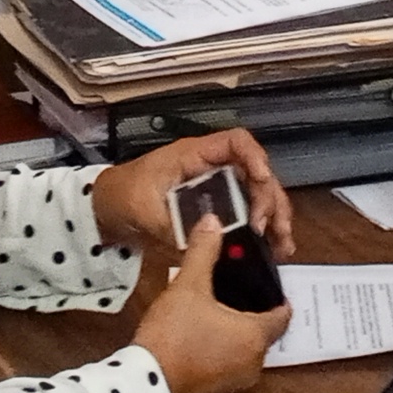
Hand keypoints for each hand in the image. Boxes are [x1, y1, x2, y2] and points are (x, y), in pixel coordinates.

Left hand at [92, 128, 295, 259]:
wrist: (108, 209)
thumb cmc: (123, 195)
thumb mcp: (143, 208)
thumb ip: (172, 224)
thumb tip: (204, 238)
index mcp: (195, 155)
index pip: (236, 142)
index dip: (254, 156)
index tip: (263, 180)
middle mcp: (213, 168)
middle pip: (255, 173)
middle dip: (269, 198)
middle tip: (270, 228)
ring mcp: (218, 188)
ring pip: (258, 195)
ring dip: (275, 217)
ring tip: (284, 244)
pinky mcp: (218, 210)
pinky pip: (248, 215)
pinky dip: (263, 231)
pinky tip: (275, 250)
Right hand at [136, 218, 294, 392]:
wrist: (145, 384)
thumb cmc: (173, 335)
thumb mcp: (188, 286)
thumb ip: (203, 252)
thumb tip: (213, 222)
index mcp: (255, 336)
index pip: (282, 316)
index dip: (278, 298)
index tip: (271, 286)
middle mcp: (253, 363)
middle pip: (263, 333)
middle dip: (251, 314)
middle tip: (235, 294)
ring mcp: (235, 383)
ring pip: (245, 351)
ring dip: (235, 334)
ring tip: (214, 312)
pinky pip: (228, 366)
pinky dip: (221, 351)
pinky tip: (198, 337)